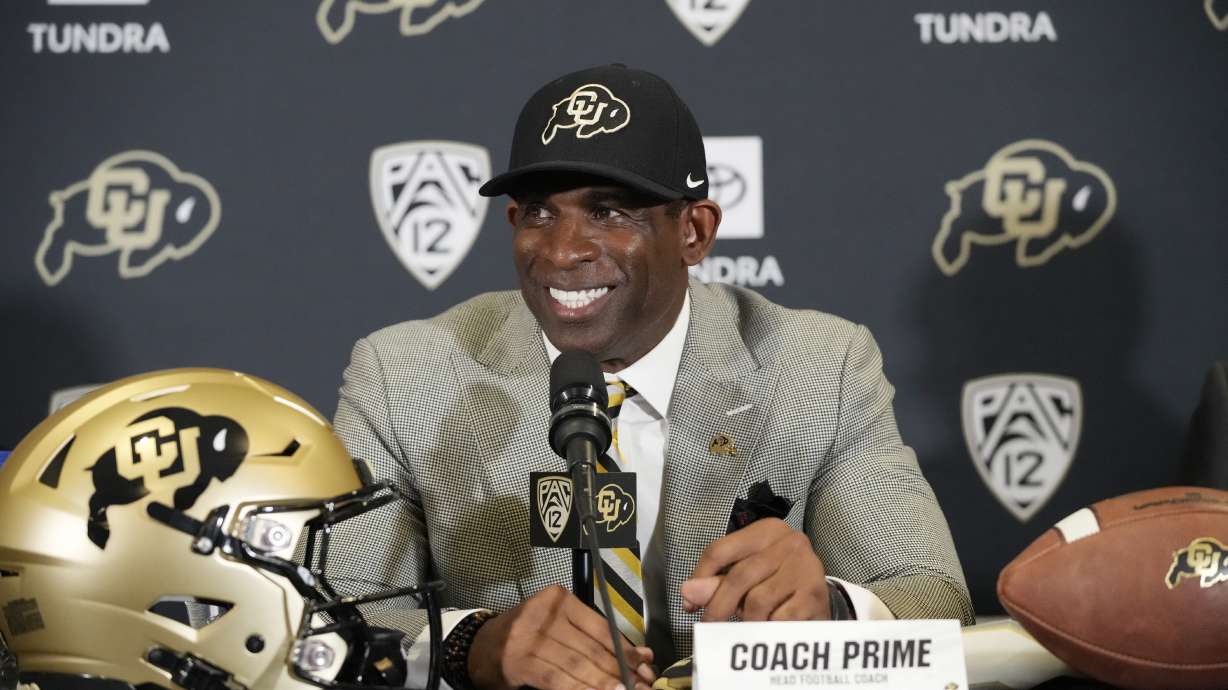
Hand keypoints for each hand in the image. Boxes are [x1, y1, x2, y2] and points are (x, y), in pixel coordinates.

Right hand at [468, 585, 656, 689]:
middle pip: (593, 648)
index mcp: (559, 599)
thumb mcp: (557, 624)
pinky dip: (580, 689)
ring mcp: (531, 638)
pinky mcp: (521, 662)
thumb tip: (640, 656)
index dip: (627, 650)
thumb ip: (592, 637)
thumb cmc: (526, 636)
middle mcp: (546, 615)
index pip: (602, 627)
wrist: (479, 647)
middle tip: (643, 687)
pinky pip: (558, 680)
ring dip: (605, 684)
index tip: (647, 666)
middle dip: (622, 671)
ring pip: (579, 666)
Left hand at [680, 518, 830, 621]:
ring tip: (746, 627)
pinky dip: (768, 629)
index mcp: (766, 530)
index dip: (700, 578)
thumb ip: (716, 582)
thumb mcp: (745, 576)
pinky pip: (779, 620)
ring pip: (758, 600)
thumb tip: (688, 592)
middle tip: (709, 625)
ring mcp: (805, 568)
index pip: (720, 550)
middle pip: (739, 576)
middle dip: (717, 605)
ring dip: (746, 620)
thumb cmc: (776, 582)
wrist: (821, 598)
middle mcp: (789, 542)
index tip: (689, 603)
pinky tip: (768, 630)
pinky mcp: (815, 595)